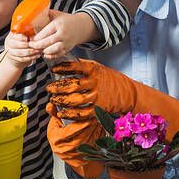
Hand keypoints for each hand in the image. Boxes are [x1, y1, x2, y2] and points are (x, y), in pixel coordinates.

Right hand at [3, 32, 40, 68]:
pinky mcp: (14, 58)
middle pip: (16, 44)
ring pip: (20, 53)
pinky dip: (30, 57)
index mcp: (12, 34)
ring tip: (38, 51)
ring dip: (30, 52)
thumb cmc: (24, 40)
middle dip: (28, 45)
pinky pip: (22, 59)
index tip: (27, 38)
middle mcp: (9, 42)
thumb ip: (29, 33)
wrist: (17, 50)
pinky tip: (37, 55)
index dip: (21, 37)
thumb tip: (36, 35)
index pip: (14, 35)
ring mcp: (10, 51)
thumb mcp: (26, 34)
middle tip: (36, 45)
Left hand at [29, 10, 93, 59]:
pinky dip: (51, 56)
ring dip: (44, 51)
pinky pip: (58, 55)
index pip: (45, 33)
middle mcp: (63, 34)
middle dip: (37, 45)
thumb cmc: (68, 20)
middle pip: (47, 42)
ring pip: (53, 50)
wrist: (82, 27)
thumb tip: (33, 13)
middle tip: (31, 45)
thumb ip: (46, 14)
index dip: (36, 37)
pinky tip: (46, 53)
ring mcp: (66, 42)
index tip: (31, 39)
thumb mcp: (57, 14)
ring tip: (39, 49)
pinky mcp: (68, 49)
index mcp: (59, 24)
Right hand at [46, 103, 105, 178]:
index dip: (79, 124)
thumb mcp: (55, 124)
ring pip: (88, 143)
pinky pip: (92, 148)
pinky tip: (99, 129)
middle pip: (80, 138)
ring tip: (98, 121)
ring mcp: (73, 156)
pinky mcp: (81, 160)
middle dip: (89, 127)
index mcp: (56, 140)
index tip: (88, 116)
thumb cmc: (60, 135)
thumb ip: (54, 113)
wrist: (65, 152)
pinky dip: (97, 138)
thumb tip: (51, 104)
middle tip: (96, 117)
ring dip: (95, 131)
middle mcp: (64, 150)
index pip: (69, 132)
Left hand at [47, 59, 178, 139]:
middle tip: (49, 88)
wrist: (129, 94)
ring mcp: (97, 97)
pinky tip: (61, 111)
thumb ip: (84, 66)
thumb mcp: (99, 68)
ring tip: (53, 99)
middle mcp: (95, 83)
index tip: (53, 69)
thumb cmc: (111, 79)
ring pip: (73, 100)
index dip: (61, 68)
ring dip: (60, 100)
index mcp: (95, 69)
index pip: (74, 67)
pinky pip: (79, 113)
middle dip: (57, 87)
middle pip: (71, 85)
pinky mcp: (98, 110)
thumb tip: (65, 64)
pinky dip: (68, 113)